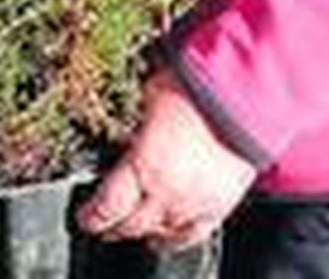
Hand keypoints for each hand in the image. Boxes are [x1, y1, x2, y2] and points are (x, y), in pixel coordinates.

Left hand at [77, 68, 256, 250]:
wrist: (243, 97)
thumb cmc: (196, 90)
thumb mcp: (149, 98)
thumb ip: (137, 123)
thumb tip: (128, 125)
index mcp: (143, 166)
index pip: (108, 208)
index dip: (92, 218)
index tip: (84, 218)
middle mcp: (166, 194)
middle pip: (131, 226)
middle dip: (112, 227)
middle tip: (102, 225)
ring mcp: (194, 205)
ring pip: (160, 234)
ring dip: (142, 232)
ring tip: (130, 229)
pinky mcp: (219, 207)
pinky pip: (192, 235)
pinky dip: (174, 238)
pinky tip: (166, 237)